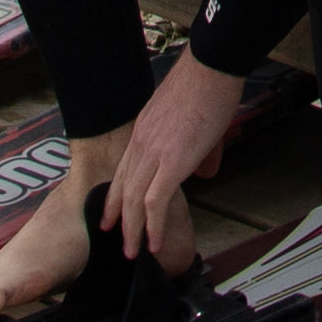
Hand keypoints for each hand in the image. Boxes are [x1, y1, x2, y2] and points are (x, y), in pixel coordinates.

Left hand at [108, 49, 243, 260]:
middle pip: (123, 190)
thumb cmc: (208, 86)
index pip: (123, 172)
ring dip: (133, 231)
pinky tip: (156, 242)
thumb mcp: (195, 122)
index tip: (109, 218)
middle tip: (121, 244)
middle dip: (120, 221)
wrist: (211, 69)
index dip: (115, 198)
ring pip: (134, 201)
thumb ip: (197, 150)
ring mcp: (154, 153)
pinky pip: (156, 201)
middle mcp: (142, 143)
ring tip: (135, 252)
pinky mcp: (172, 161)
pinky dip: (153, 225)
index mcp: (144, 132)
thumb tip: (205, 171)